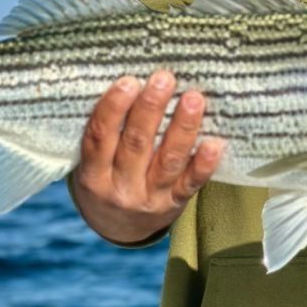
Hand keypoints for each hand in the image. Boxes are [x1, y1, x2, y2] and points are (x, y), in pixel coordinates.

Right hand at [70, 70, 220, 243]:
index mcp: (93, 175)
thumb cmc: (105, 177)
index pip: (99, 138)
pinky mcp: (174, 205)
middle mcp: (120, 189)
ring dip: (182, 127)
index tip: (128, 81)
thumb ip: (104, 130)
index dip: (113, 109)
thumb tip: (130, 80)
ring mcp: (149, 199)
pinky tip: (214, 143)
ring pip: (167, 161)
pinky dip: (203, 164)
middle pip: (136, 145)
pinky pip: (191, 184)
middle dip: (150, 108)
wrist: (118, 229)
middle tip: (164, 78)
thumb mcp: (93, 162)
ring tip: (193, 98)